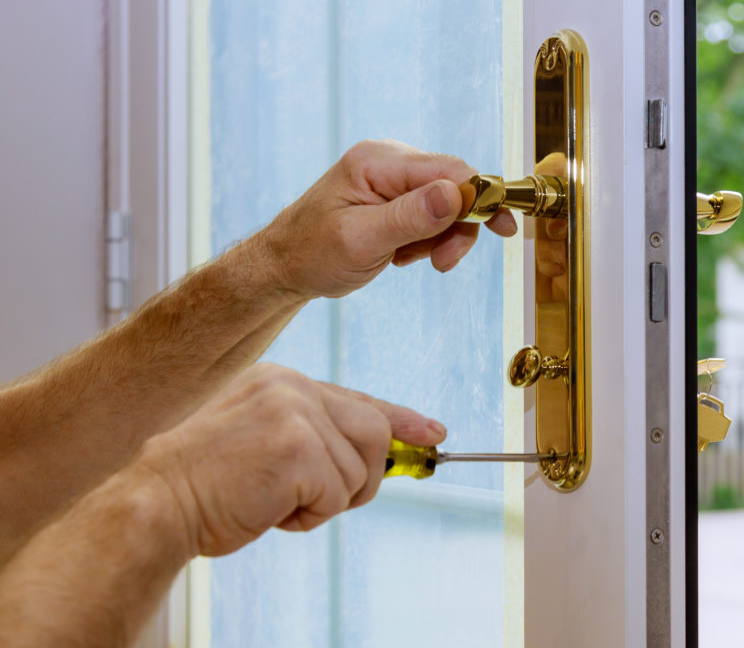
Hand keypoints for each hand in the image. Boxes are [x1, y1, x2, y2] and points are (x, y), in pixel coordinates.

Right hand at [135, 363, 445, 557]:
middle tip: (319, 499)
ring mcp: (295, 412)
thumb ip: (314, 439)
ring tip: (278, 501)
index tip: (433, 432)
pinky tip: (270, 510)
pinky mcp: (297, 447)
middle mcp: (293, 387)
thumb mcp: (262, 444)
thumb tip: (379, 456)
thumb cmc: (204, 484)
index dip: (401, 419)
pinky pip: (337, 493)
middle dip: (362, 477)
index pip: (358, 398)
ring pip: (360, 468)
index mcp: (282, 382)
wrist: (154, 502)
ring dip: (328, 500)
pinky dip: (310, 516)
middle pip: (374, 432)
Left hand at [256, 139, 516, 298]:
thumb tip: (457, 193)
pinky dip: (426, 238)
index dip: (481, 197)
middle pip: (454, 184)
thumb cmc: (312, 254)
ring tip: (407, 259)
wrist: (284, 267)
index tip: (502, 229)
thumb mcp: (361, 241)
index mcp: (377, 162)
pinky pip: (431, 213)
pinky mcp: (394, 195)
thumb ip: (410, 217)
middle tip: (443, 262)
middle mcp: (388, 161)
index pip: (449, 168)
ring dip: (439, 237)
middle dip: (457, 226)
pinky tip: (401, 253)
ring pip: (446, 203)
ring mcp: (392, 177)